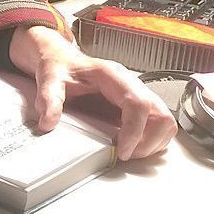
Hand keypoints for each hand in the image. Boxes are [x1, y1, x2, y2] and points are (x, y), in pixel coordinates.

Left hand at [9, 25, 176, 160]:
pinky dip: (151, 140)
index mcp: (112, 75)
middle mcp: (130, 83)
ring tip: (128, 152)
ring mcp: (136, 94)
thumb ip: (49, 98)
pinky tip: (130, 145)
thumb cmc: (60, 66)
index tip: (121, 150)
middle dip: (147, 141)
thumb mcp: (49, 78)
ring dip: (152, 142)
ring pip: (164, 121)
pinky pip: (157, 124)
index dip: (134, 130)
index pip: (138, 103)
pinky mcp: (135, 106)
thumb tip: (48, 122)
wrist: (60, 59)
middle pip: (160, 114)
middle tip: (125, 154)